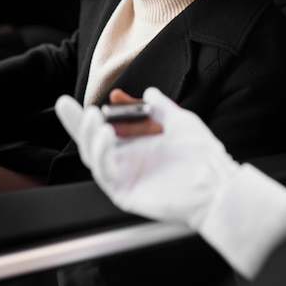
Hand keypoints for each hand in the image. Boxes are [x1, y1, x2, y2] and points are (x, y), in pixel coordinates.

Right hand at [55, 88, 285, 278]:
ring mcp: (125, 178)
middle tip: (67, 105)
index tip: (70, 100)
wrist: (218, 183)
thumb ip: (161, 107)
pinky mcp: (126, 194)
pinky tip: (107, 136)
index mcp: (136, 146)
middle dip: (76, 124)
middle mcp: (127, 162)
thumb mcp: (180, 121)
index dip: (86, 116)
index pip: (105, 128)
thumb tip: (149, 92)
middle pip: (91, 142)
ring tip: (94, 117)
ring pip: (94, 157)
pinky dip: (103, 154)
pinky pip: (106, 174)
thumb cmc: (202, 156)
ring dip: (90, 135)